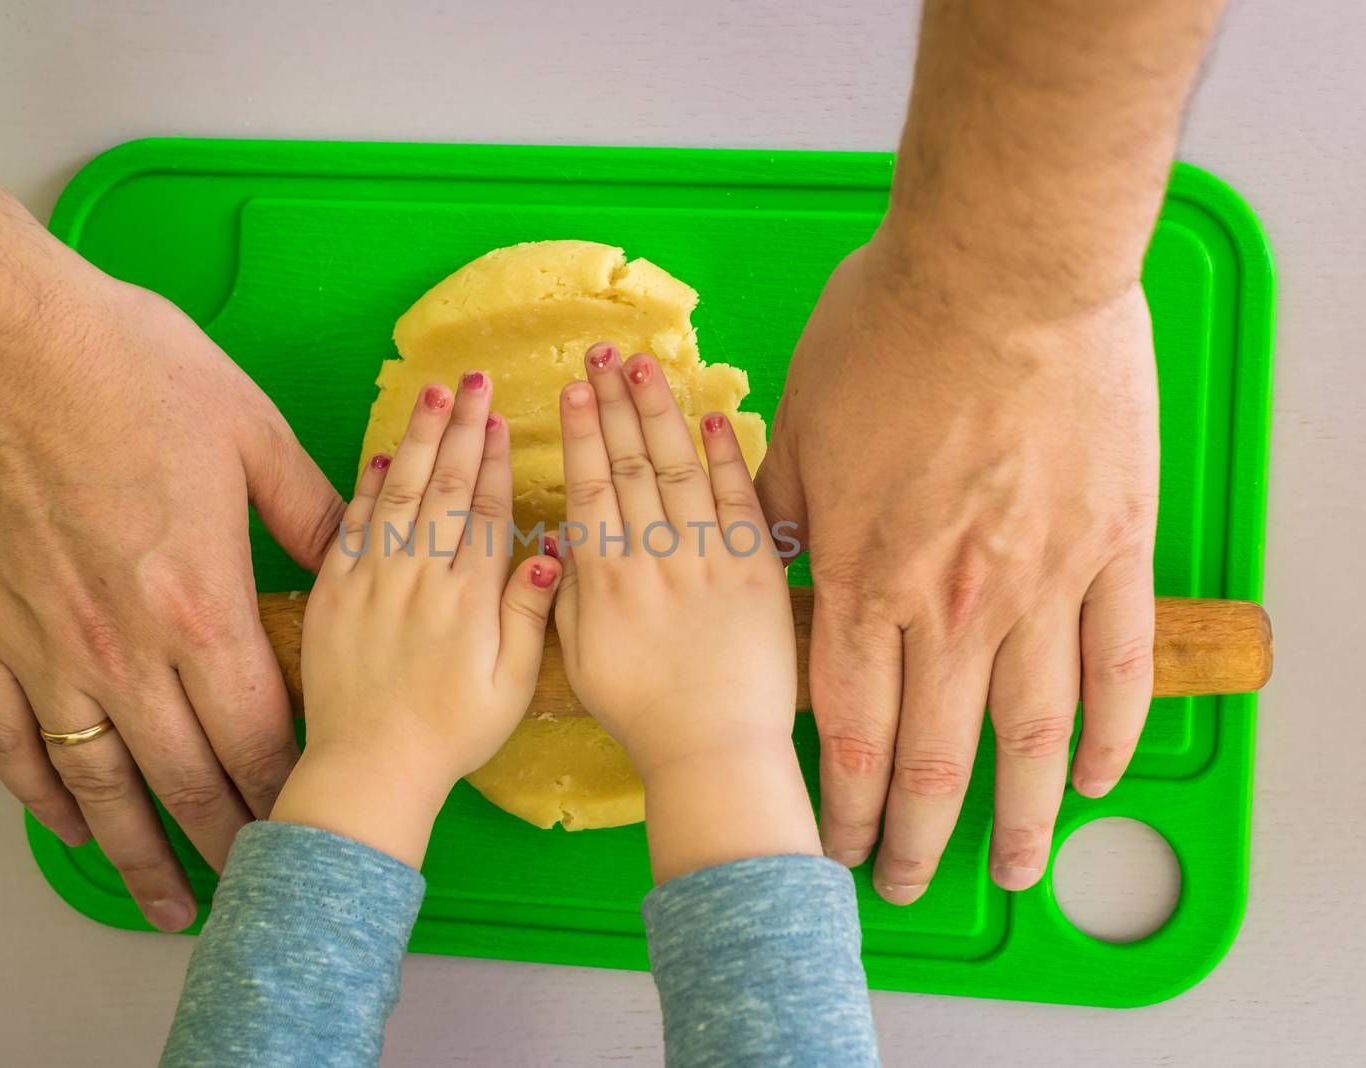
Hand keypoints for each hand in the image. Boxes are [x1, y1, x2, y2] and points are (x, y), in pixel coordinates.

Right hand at [0, 270, 342, 930]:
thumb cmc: (124, 371)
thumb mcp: (251, 432)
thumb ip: (312, 511)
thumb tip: (361, 550)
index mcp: (201, 608)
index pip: (259, 734)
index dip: (288, 787)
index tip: (312, 818)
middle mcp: (124, 653)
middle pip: (186, 779)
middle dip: (229, 839)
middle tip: (256, 881)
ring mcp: (47, 653)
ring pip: (99, 787)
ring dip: (137, 853)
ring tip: (166, 901)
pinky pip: (11, 744)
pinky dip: (41, 796)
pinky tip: (69, 825)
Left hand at [271, 372, 560, 867]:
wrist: (369, 768)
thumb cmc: (451, 734)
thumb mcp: (510, 685)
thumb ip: (529, 615)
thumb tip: (551, 553)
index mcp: (469, 594)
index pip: (487, 508)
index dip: (496, 456)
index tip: (502, 415)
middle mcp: (421, 574)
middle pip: (446, 484)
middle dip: (462, 427)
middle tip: (473, 379)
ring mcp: (372, 578)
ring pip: (399, 492)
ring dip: (419, 439)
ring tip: (433, 395)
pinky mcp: (333, 593)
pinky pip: (352, 525)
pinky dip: (367, 486)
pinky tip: (383, 456)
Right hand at [552, 344, 819, 882]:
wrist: (714, 751)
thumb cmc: (642, 715)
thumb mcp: (580, 658)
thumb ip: (564, 596)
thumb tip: (557, 541)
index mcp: (605, 580)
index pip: (589, 488)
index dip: (581, 434)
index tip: (573, 389)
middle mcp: (653, 559)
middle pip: (630, 464)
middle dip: (615, 404)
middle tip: (604, 354)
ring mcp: (707, 561)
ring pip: (678, 470)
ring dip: (661, 413)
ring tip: (646, 367)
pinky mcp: (756, 572)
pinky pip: (737, 502)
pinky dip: (724, 457)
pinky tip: (711, 416)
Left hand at [754, 235, 1158, 903]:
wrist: (1002, 267)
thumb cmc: (890, 331)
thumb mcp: (797, 421)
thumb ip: (779, 508)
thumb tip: (763, 555)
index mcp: (864, 576)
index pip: (844, 725)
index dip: (838, 800)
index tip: (829, 844)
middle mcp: (952, 602)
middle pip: (932, 754)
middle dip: (912, 834)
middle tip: (901, 883)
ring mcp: (1042, 582)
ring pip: (1032, 735)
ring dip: (1020, 817)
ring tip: (1012, 871)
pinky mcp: (1113, 548)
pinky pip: (1118, 664)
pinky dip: (1112, 731)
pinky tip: (1096, 778)